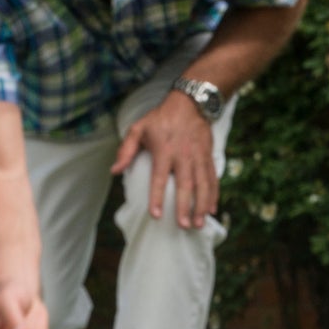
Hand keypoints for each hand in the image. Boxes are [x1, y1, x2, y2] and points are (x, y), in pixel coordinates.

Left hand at [111, 90, 216, 228]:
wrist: (190, 103)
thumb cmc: (160, 118)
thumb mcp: (138, 128)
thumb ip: (126, 150)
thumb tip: (114, 171)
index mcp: (164, 150)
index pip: (159, 177)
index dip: (157, 196)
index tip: (156, 215)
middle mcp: (183, 155)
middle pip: (185, 185)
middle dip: (185, 206)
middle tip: (183, 225)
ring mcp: (198, 157)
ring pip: (202, 184)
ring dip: (202, 205)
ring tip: (199, 223)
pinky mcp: (208, 157)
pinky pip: (212, 178)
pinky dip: (213, 194)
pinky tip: (212, 209)